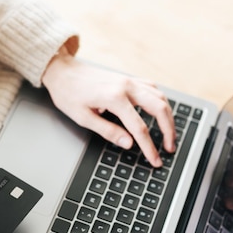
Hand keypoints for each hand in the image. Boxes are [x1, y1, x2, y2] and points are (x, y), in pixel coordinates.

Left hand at [41, 47, 175, 167]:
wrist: (63, 72)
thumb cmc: (68, 94)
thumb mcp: (83, 118)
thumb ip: (108, 131)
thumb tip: (129, 144)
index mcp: (114, 98)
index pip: (139, 127)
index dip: (149, 147)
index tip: (155, 160)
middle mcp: (126, 86)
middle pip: (159, 108)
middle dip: (169, 130)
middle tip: (170, 147)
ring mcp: (129, 80)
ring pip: (160, 96)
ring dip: (168, 116)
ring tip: (169, 133)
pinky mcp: (128, 78)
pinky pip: (152, 88)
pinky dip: (160, 101)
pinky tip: (161, 111)